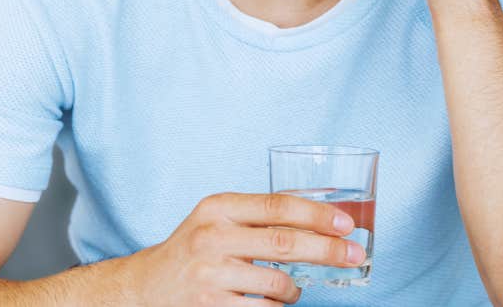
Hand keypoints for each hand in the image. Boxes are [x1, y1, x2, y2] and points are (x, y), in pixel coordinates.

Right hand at [123, 192, 364, 305]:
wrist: (147, 285)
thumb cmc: (194, 248)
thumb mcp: (217, 220)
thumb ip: (258, 216)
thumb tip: (320, 218)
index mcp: (218, 207)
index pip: (277, 205)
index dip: (316, 214)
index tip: (346, 224)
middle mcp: (212, 236)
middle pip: (284, 242)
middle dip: (327, 250)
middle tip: (354, 254)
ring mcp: (210, 274)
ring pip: (278, 283)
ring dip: (296, 289)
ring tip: (292, 288)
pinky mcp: (211, 306)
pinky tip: (272, 302)